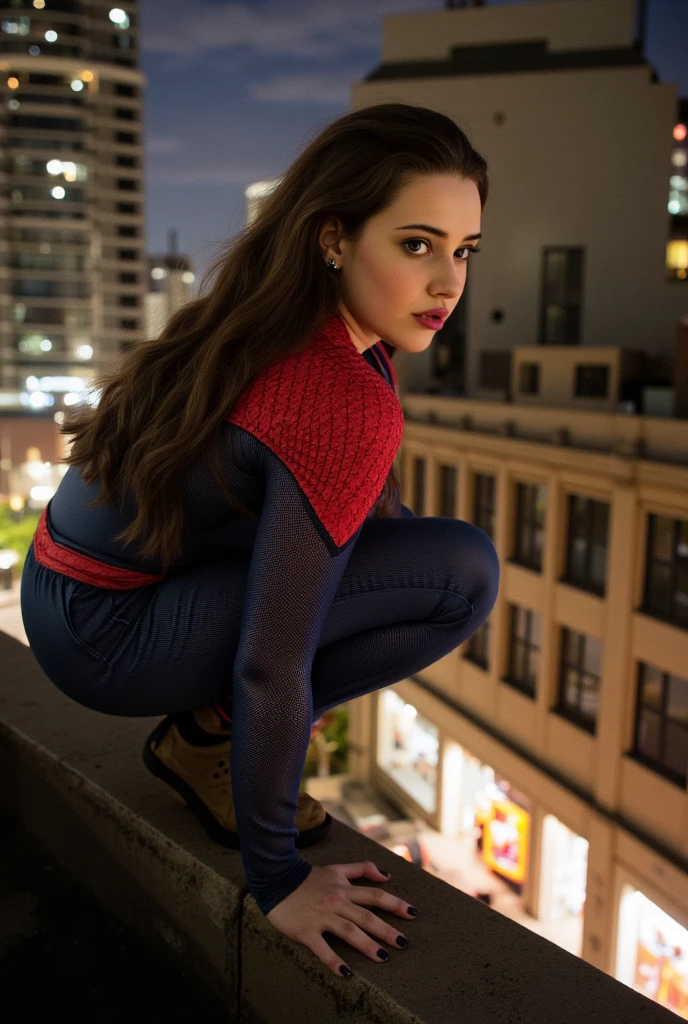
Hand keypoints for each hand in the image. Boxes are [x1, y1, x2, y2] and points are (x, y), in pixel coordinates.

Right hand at [265, 860, 415, 976]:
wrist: (276, 879)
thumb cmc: (308, 877)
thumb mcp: (336, 868)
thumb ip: (361, 869)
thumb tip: (387, 875)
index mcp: (344, 889)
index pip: (375, 895)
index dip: (395, 904)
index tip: (412, 913)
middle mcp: (336, 902)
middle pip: (366, 916)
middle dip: (386, 930)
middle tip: (404, 942)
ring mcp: (322, 916)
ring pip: (349, 931)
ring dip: (367, 945)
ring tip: (383, 958)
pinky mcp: (307, 931)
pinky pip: (322, 948)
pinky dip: (334, 961)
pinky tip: (346, 973)